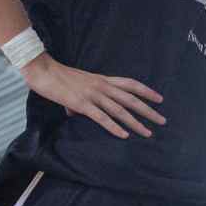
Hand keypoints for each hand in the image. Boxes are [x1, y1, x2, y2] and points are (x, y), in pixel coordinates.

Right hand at [22, 54, 164, 138]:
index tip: (160, 99)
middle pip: (131, 98)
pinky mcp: (81, 103)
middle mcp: (101, 86)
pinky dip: (114, 127)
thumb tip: (77, 113)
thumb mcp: (77, 85)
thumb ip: (83, 98)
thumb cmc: (58, 77)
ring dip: (136, 123)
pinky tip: (124, 135)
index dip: (146, 91)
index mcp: (102, 79)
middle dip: (148, 110)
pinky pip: (101, 117)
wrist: (42, 70)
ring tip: (148, 133)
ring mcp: (92, 94)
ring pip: (120, 110)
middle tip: (162, 120)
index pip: (130, 84)